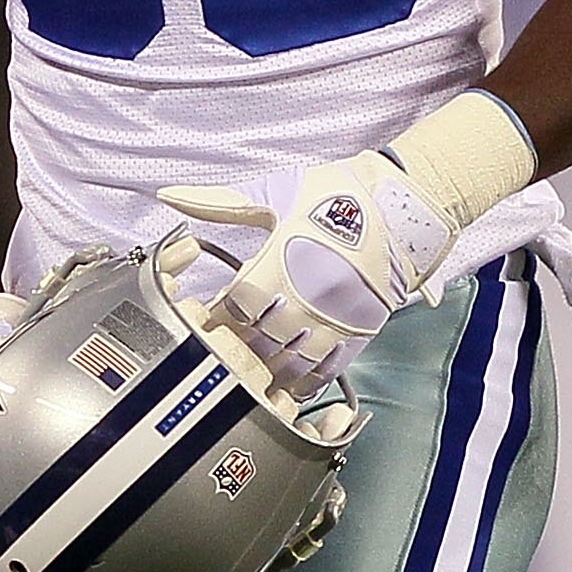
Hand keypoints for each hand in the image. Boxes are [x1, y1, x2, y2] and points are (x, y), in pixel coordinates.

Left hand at [158, 150, 453, 395]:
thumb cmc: (338, 195)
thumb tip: (169, 195)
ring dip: (267, 369)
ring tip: (253, 369)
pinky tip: (290, 379)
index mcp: (280, 260)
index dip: (217, 314)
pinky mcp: (358, 332)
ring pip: (290, 363)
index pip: (235, 305)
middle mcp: (305, 295)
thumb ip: (219, 201)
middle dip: (238, 347)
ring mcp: (334, 318)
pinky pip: (325, 370)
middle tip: (225, 351)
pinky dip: (304, 380)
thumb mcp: (276, 191)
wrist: (403, 206)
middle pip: (258, 340)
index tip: (210, 316)